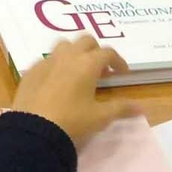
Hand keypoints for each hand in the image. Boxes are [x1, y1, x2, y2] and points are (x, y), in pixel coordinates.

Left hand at [10, 36, 139, 147]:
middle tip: (101, 70)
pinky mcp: (31, 71)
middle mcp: (67, 56)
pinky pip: (46, 59)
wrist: (34, 130)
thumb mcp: (100, 117)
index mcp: (87, 63)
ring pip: (64, 45)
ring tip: (79, 71)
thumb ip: (121, 108)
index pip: (107, 52)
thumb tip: (141, 108)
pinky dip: (56, 65)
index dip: (117, 61)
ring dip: (75, 52)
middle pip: (85, 41)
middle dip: (96, 51)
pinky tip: (57, 82)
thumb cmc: (73, 121)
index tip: (122, 73)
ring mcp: (46, 61)